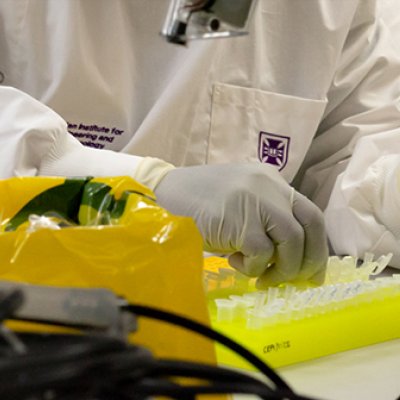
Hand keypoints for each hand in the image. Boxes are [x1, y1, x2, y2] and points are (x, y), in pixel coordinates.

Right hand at [154, 163, 327, 285]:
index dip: (317, 247)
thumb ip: (267, 223)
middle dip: (308, 260)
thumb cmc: (202, 204)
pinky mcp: (239, 219)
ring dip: (280, 268)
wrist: (166, 194)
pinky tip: (233, 260)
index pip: (310, 214)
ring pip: (291, 241)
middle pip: (310, 225)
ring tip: (258, 275)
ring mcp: (255, 200)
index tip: (312, 272)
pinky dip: (253, 266)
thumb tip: (293, 262)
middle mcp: (269, 186)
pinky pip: (262, 253)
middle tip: (293, 280)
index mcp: (272, 181)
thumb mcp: (241, 206)